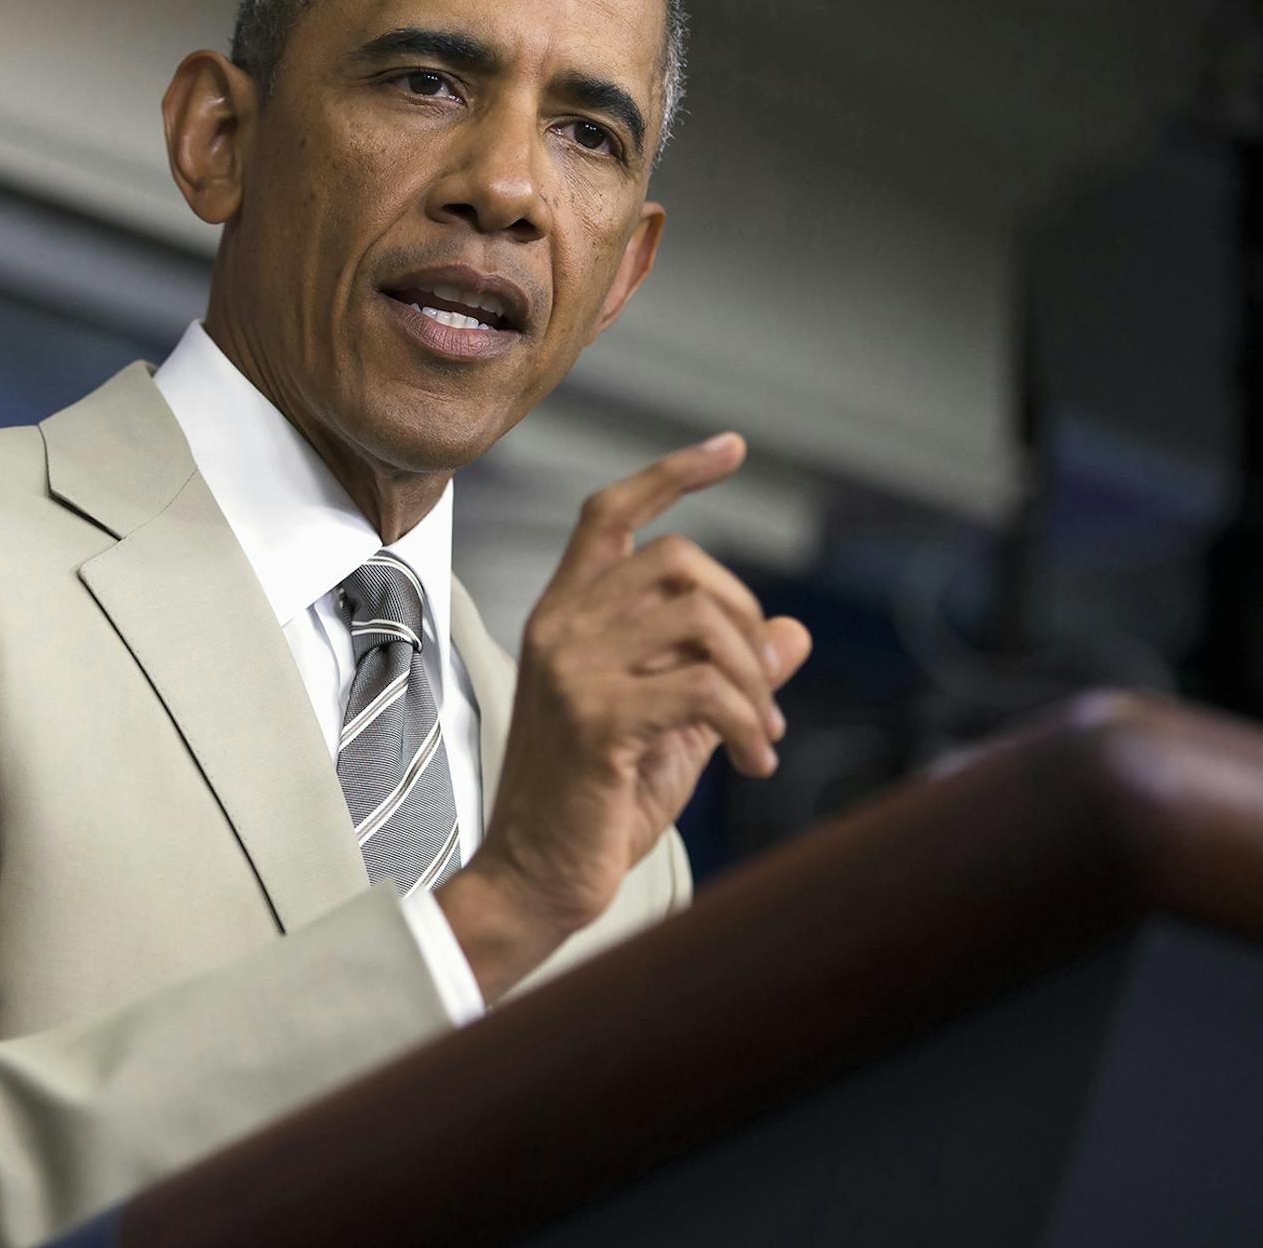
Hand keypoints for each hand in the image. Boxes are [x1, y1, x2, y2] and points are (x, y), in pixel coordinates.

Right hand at [436, 432, 812, 1001]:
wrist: (535, 881)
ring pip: (701, 621)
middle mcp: (560, 629)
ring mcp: (572, 671)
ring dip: (756, 681)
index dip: (673, 473)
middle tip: (760, 688)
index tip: (731, 448)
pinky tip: (753, 761)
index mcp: (565, 618)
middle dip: (744, 614)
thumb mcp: (673, 728)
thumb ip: (725, 676)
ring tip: (763, 736)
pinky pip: (705, 689)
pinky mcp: (597, 721)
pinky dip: (751, 724)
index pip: (612, 513)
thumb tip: (794, 633)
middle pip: (677, 559)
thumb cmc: (594, 807)